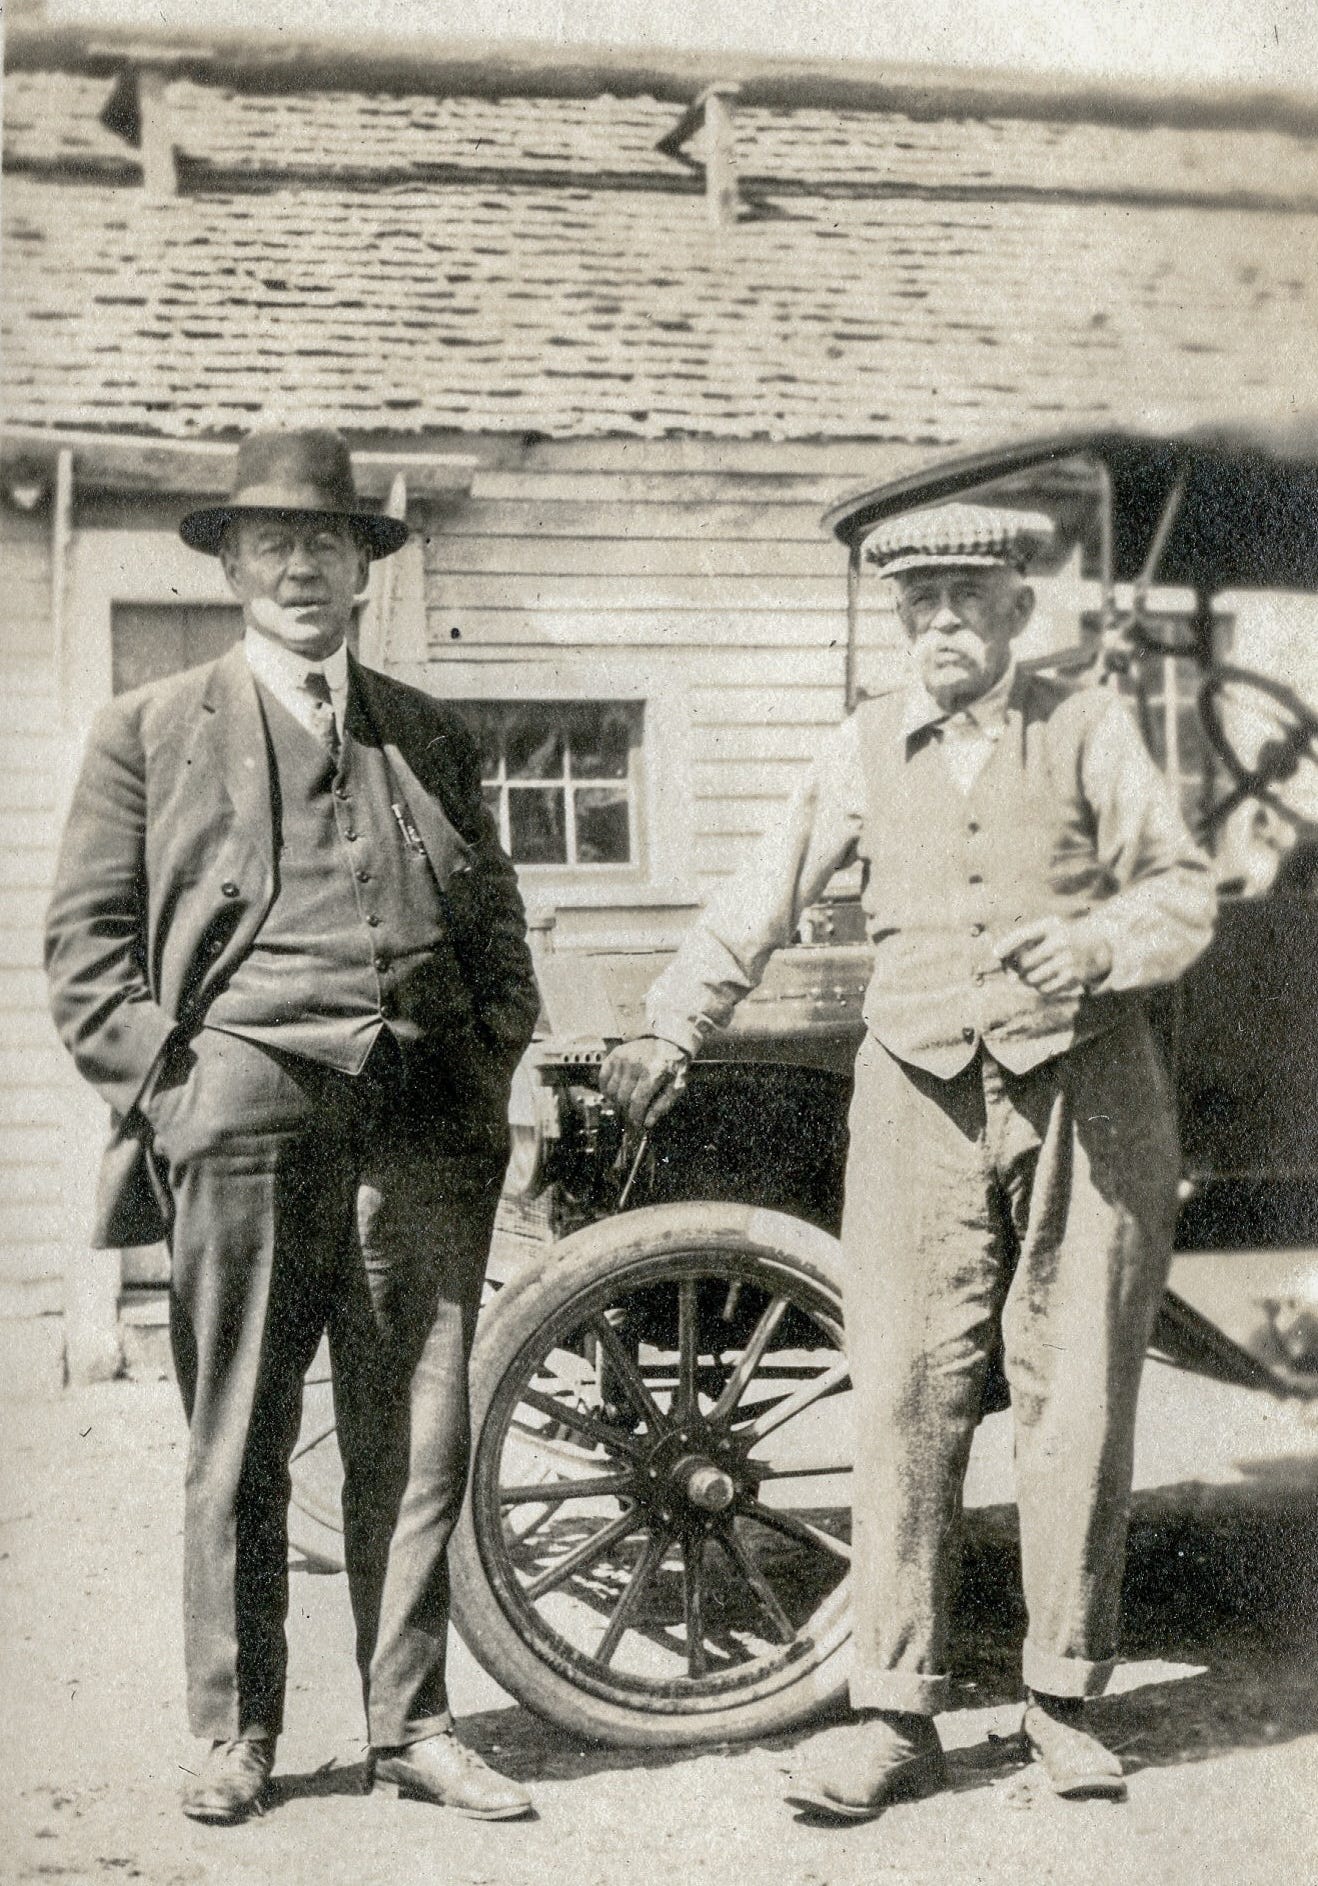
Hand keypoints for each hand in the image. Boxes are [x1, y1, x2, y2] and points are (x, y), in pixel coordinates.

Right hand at [599, 1036, 689, 1130]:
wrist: (668, 1040)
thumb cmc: (673, 1065)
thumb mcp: (676, 1086)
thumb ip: (662, 1105)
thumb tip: (647, 1123)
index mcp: (655, 1072)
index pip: (638, 1101)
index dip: (635, 1116)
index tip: (637, 1124)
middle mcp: (637, 1063)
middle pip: (623, 1097)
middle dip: (627, 1111)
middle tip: (632, 1115)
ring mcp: (624, 1058)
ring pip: (612, 1090)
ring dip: (616, 1102)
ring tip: (625, 1105)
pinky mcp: (615, 1055)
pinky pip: (603, 1078)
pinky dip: (606, 1090)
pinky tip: (614, 1095)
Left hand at [993, 915, 1112, 997]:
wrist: (1097, 948)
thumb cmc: (1060, 940)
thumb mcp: (1046, 933)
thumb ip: (1021, 944)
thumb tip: (1003, 969)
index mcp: (1052, 926)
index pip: (1025, 935)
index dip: (1007, 945)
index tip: (995, 954)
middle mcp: (1061, 941)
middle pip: (1024, 962)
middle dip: (1015, 970)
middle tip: (1014, 973)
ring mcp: (1068, 959)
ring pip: (1031, 979)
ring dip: (1026, 981)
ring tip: (1029, 976)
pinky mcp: (1074, 977)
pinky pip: (1044, 989)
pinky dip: (1038, 988)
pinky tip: (1042, 982)